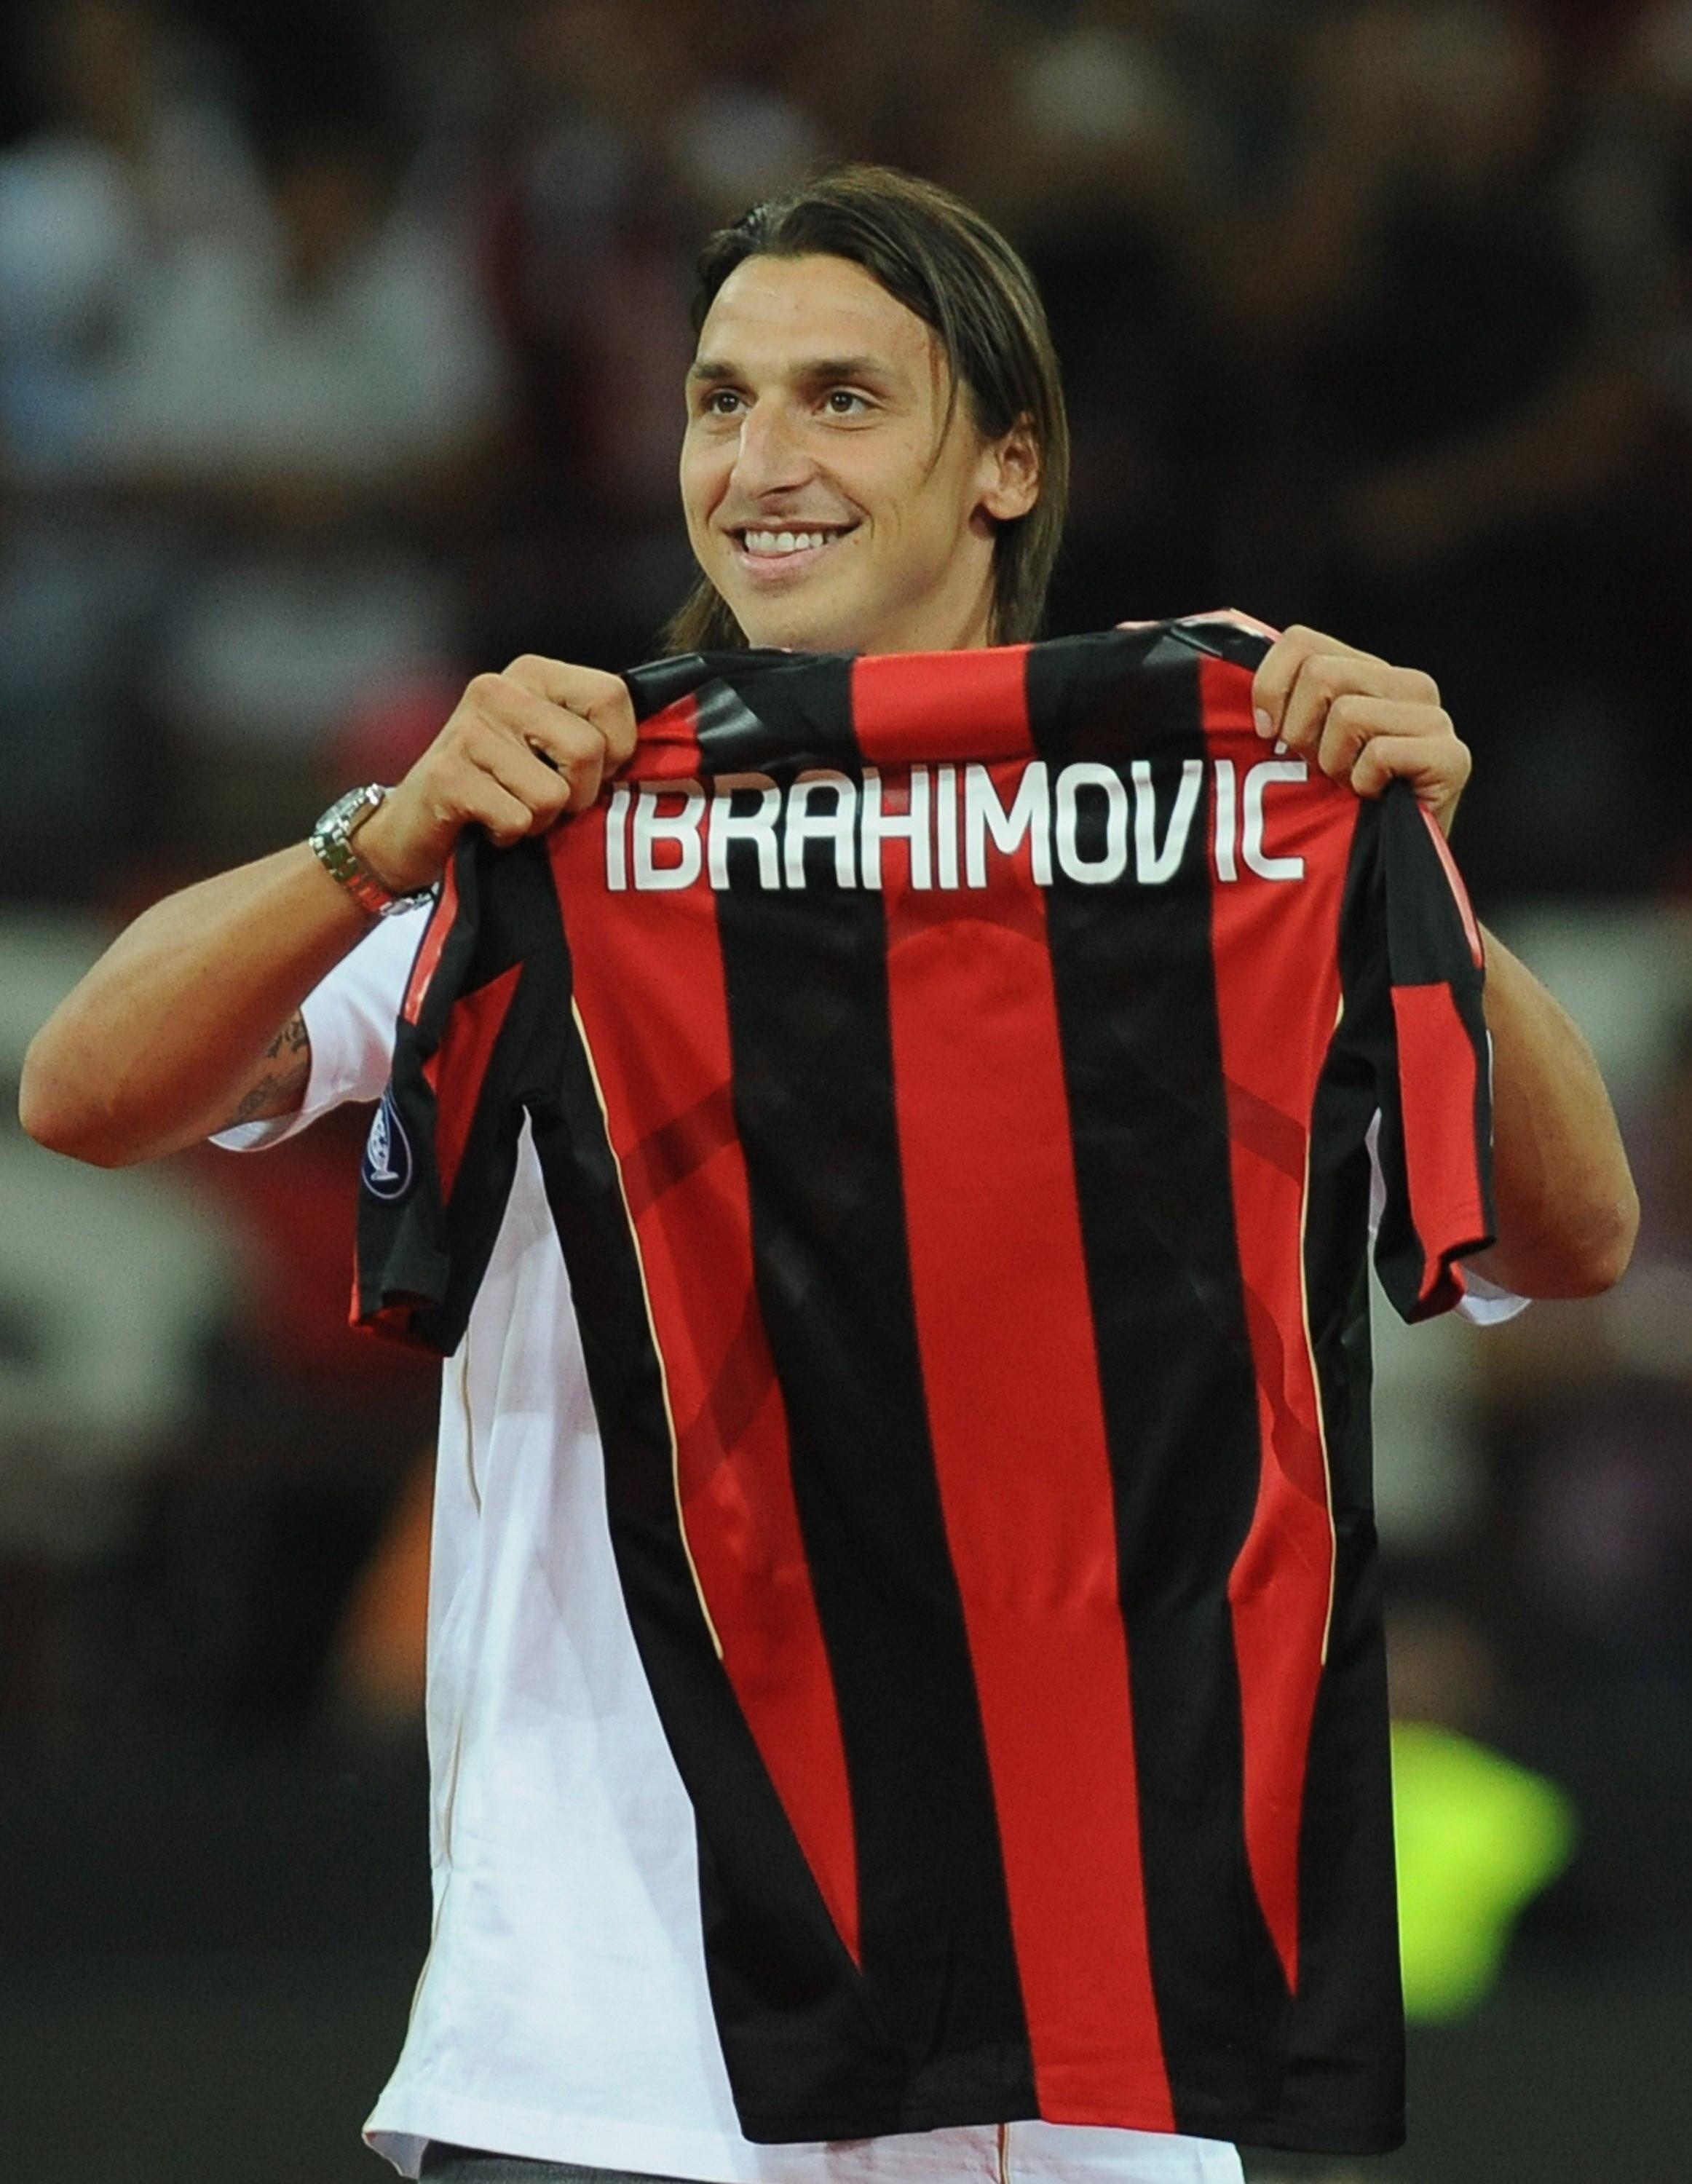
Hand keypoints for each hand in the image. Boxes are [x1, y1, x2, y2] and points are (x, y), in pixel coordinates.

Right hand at [355, 656, 637, 893]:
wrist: (414, 828)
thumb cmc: (498, 787)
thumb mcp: (548, 746)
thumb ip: (596, 734)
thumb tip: (664, 747)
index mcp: (534, 673)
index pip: (613, 696)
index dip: (620, 748)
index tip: (597, 771)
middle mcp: (499, 689)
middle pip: (589, 750)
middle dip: (581, 794)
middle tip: (550, 801)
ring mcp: (468, 730)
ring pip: (554, 794)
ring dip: (542, 820)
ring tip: (514, 808)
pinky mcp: (448, 776)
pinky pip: (517, 818)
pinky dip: (510, 835)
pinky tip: (487, 823)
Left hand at [1251, 624, 1469, 836]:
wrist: (1378, 871)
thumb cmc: (1332, 808)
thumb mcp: (1298, 748)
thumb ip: (1281, 704)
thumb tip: (1234, 679)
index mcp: (1368, 672)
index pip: (1301, 641)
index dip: (1270, 688)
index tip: (1266, 733)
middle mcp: (1407, 685)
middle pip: (1321, 674)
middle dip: (1302, 732)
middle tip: (1318, 770)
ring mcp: (1435, 719)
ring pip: (1348, 714)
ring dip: (1334, 764)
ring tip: (1349, 787)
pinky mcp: (1452, 756)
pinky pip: (1380, 754)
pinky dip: (1364, 786)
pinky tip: (1376, 800)